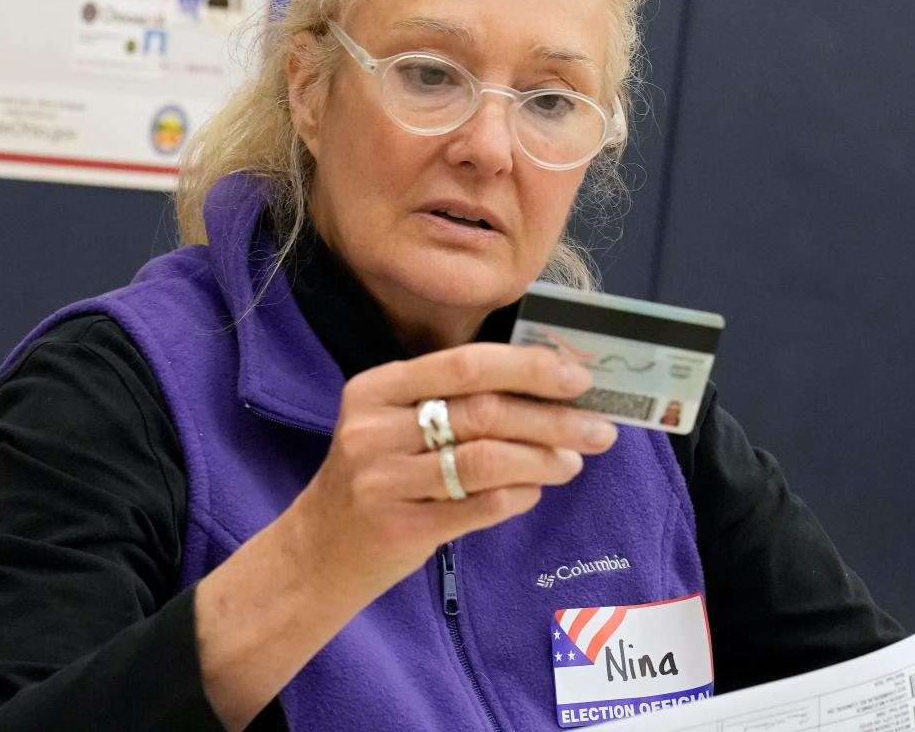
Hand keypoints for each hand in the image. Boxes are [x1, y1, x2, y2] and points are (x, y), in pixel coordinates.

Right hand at [289, 342, 618, 603]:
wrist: (316, 552)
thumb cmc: (374, 477)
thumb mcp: (392, 424)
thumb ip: (453, 400)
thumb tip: (548, 385)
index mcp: (375, 387)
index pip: (466, 363)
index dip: (529, 366)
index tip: (579, 376)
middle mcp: (373, 428)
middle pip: (484, 411)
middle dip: (553, 418)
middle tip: (598, 428)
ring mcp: (382, 480)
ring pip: (487, 460)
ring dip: (544, 459)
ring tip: (572, 462)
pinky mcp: (399, 527)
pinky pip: (480, 505)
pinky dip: (519, 496)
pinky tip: (534, 492)